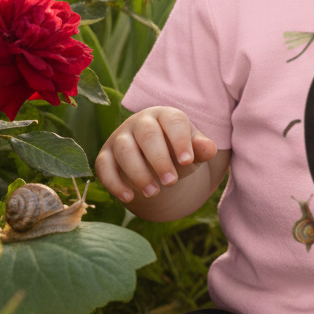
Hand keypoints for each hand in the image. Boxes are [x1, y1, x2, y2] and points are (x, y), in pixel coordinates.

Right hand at [95, 106, 217, 202]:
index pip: (173, 121)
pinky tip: (129, 198)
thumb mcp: (191, 151)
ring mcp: (120, 137)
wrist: (153, 162)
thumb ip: (201, 149)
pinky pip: (104, 166)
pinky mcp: (105, 155)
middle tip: (171, 182)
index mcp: (165, 116)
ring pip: (124, 149)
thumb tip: (209, 149)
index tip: (187, 161)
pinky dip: (114, 183)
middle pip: (147, 134)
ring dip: (138, 173)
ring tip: (154, 193)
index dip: (180, 140)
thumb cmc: (176, 152)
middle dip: (159, 159)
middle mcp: (140, 122)